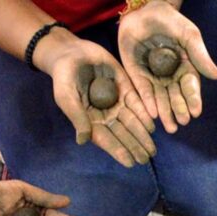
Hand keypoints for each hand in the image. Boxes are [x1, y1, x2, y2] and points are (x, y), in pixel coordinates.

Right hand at [34, 31, 156, 167]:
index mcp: (90, 121)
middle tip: (147, 159)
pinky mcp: (125, 88)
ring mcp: (116, 102)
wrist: (71, 53)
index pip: (106, 139)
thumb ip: (77, 117)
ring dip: (142, 136)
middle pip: (123, 134)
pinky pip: (137, 103)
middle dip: (135, 147)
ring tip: (153, 149)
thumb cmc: (63, 77)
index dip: (119, 151)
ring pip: (132, 121)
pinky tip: (152, 126)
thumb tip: (83, 141)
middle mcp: (105, 115)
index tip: (131, 163)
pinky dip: (144, 114)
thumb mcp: (66, 97)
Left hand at [118, 0, 216, 133]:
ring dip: (165, 113)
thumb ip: (200, 56)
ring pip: (160, 98)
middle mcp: (170, 76)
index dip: (193, 99)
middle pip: (175, 96)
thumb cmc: (171, 21)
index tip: (196, 112)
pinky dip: (147, 102)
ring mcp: (153, 77)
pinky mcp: (137, 75)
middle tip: (181, 122)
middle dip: (179, 110)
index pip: (190, 87)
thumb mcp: (189, 36)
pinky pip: (142, 91)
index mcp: (185, 68)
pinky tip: (152, 114)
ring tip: (169, 126)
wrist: (145, 11)